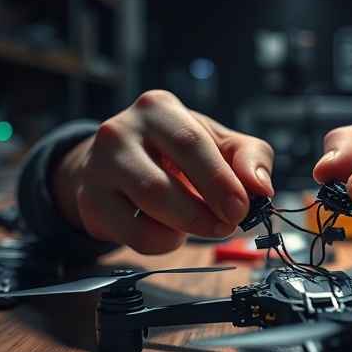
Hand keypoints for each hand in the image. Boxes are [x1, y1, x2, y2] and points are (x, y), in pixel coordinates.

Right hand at [52, 90, 273, 253]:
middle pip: (160, 185)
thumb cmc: (175, 151)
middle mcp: (119, 133)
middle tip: (227, 225)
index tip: (241, 209)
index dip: (219, 182)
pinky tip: (172, 230)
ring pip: (144, 211)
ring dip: (185, 228)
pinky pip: (133, 235)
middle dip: (202, 213)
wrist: (120, 162)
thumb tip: (261, 185)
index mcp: (157, 109)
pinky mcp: (90, 201)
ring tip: (205, 226)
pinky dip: (164, 242)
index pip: (191, 145)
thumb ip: (249, 157)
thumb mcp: (218, 143)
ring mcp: (98, 167)